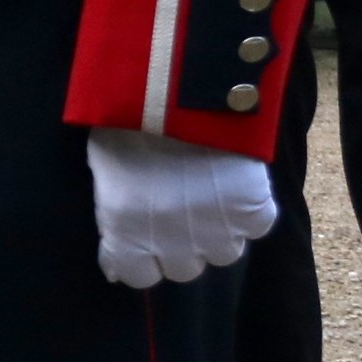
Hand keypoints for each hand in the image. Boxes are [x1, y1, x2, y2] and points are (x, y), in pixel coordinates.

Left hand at [86, 128, 279, 288]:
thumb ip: (113, 220)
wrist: (175, 84)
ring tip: (212, 194)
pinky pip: (257, 226)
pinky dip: (251, 211)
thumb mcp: (104, 170)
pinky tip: (238, 185)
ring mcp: (213, 227)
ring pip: (225, 254)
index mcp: (125, 229)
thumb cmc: (127, 121)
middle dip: (182, 246)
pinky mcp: (251, 208)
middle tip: (183, 211)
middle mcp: (168, 239)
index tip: (149, 239)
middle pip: (185, 270)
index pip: (140, 276)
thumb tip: (116, 266)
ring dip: (219, 231)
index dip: (146, 258)